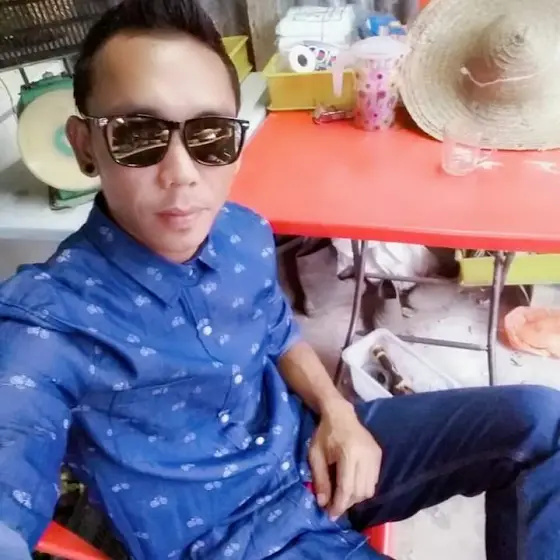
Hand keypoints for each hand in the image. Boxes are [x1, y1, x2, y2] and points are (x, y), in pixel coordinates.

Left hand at [308, 399, 381, 520]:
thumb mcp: (316, 455)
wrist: (340, 414)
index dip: (339, 505)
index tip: (330, 515)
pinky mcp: (379, 455)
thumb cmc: (324, 434)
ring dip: (356, 497)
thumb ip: (320, 479)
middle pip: (360, 492)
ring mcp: (375, 455)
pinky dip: (363, 487)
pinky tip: (352, 483)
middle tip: (334, 505)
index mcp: (349, 453)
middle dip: (347, 503)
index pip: (347, 488)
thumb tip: (323, 503)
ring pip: (369, 489)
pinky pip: (374, 480)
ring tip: (342, 494)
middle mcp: (366, 455)